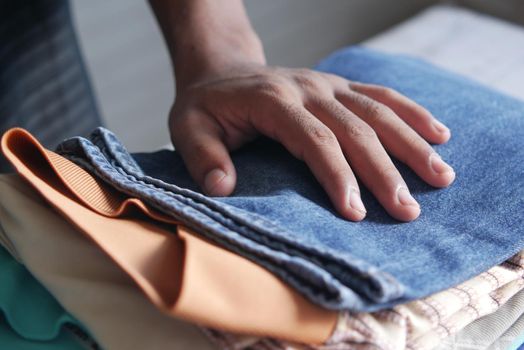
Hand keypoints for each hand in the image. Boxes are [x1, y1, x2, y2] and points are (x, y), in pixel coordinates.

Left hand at [169, 63, 454, 221]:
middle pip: (355, 129)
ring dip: (411, 144)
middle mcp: (308, 88)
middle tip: (408, 210)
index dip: (337, 176)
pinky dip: (412, 114)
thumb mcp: (187, 128)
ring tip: (441, 177)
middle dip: (384, 171)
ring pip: (378, 111)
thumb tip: (222, 189)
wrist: (220, 73)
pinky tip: (439, 134)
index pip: (314, 140)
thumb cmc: (205, 107)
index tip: (356, 213)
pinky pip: (382, 96)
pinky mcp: (339, 86)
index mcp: (273, 100)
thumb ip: (203, 157)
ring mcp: (327, 84)